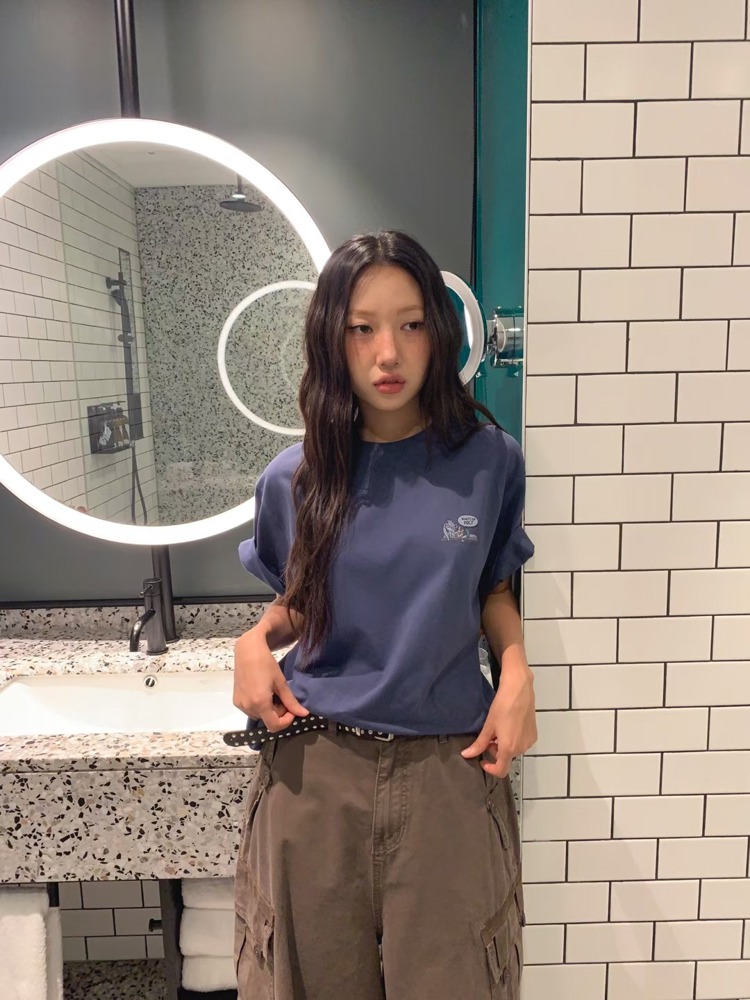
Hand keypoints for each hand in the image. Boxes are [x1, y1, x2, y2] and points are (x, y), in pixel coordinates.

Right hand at [233, 628, 308, 732]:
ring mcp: (240, 704)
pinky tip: (261, 692)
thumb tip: (304, 714)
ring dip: (268, 710)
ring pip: (259, 716)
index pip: (274, 726)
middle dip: (278, 713)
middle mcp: (248, 707)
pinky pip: (250, 710)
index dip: (286, 721)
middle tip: (281, 696)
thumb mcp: (281, 683)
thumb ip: (291, 701)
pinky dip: (258, 706)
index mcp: (260, 703)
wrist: (248, 651)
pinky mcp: (236, 700)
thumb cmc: (266, 663)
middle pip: (267, 720)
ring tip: (271, 693)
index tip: (291, 710)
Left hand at [461, 656, 536, 777]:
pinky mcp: (534, 735)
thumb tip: (467, 754)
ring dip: (504, 745)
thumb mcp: (488, 726)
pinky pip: (521, 743)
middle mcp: (521, 748)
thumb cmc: (502, 706)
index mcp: (509, 748)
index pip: (501, 771)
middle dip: (495, 751)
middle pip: (506, 759)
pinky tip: (509, 726)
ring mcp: (529, 742)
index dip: (490, 768)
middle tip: (489, 737)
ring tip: (499, 729)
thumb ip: (479, 744)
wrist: (519, 690)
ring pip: (513, 751)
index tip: (482, 759)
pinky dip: (513, 740)